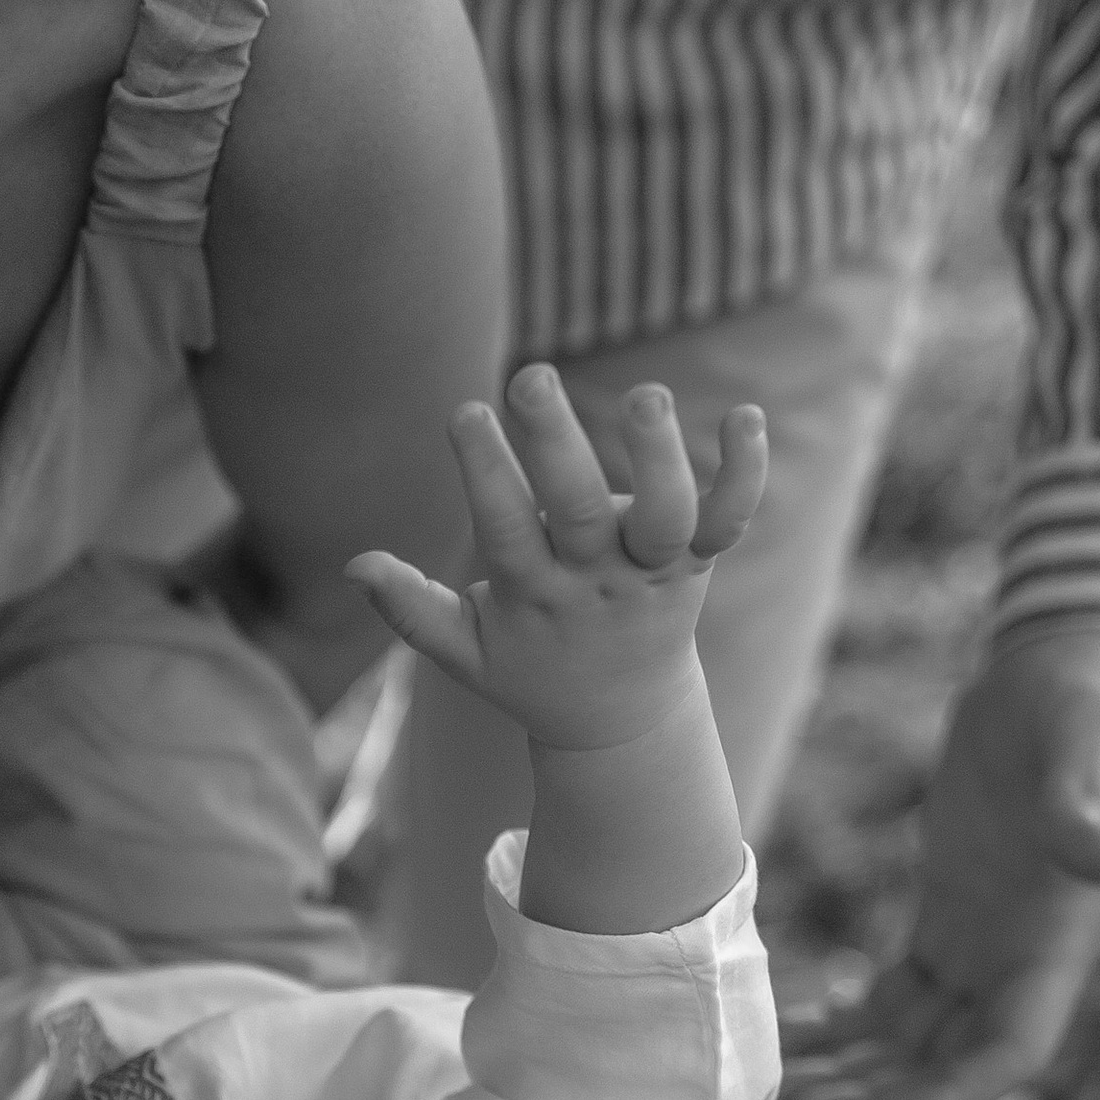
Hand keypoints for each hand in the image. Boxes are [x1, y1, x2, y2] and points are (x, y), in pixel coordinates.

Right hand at [350, 365, 767, 754]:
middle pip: (580, 511)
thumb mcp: (464, 652)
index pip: (506, 530)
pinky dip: (745, 470)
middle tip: (532, 377)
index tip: (465, 412)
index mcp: (535, 595)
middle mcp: (597, 580)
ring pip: (665, 515)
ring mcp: (653, 571)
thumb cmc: (529, 669)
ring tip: (646, 394)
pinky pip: (731, 517)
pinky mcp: (699, 562)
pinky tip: (745, 415)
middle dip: (557, 445)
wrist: (620, 722)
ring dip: (658, 456)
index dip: (485, 473)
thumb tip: (354, 565)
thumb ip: (412, 610)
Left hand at [781, 626, 1099, 1099]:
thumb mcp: (1083, 744)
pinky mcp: (943, 925)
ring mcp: (980, 949)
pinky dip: (842, 1026)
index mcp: (1061, 941)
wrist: (1050, 676)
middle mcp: (1022, 962)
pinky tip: (788, 1036)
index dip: (956, 1095)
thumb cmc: (1077, 706)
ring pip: (911, 1043)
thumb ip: (1084, 808)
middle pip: (949, 1064)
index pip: (1013, 1049)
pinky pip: (890, 1000)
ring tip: (776, 1095)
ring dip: (850, 1075)